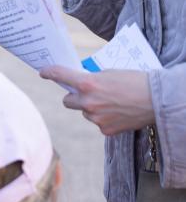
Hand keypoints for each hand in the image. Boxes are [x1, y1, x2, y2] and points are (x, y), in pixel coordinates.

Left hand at [40, 65, 154, 135]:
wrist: (158, 100)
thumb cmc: (135, 81)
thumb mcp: (109, 73)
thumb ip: (92, 78)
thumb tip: (80, 83)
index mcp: (87, 83)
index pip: (60, 76)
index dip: (49, 73)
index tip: (43, 72)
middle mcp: (87, 102)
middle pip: (67, 100)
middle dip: (73, 97)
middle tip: (84, 93)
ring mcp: (95, 118)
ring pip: (85, 112)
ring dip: (92, 108)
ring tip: (112, 103)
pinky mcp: (105, 130)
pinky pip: (98, 122)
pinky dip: (105, 118)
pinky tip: (119, 113)